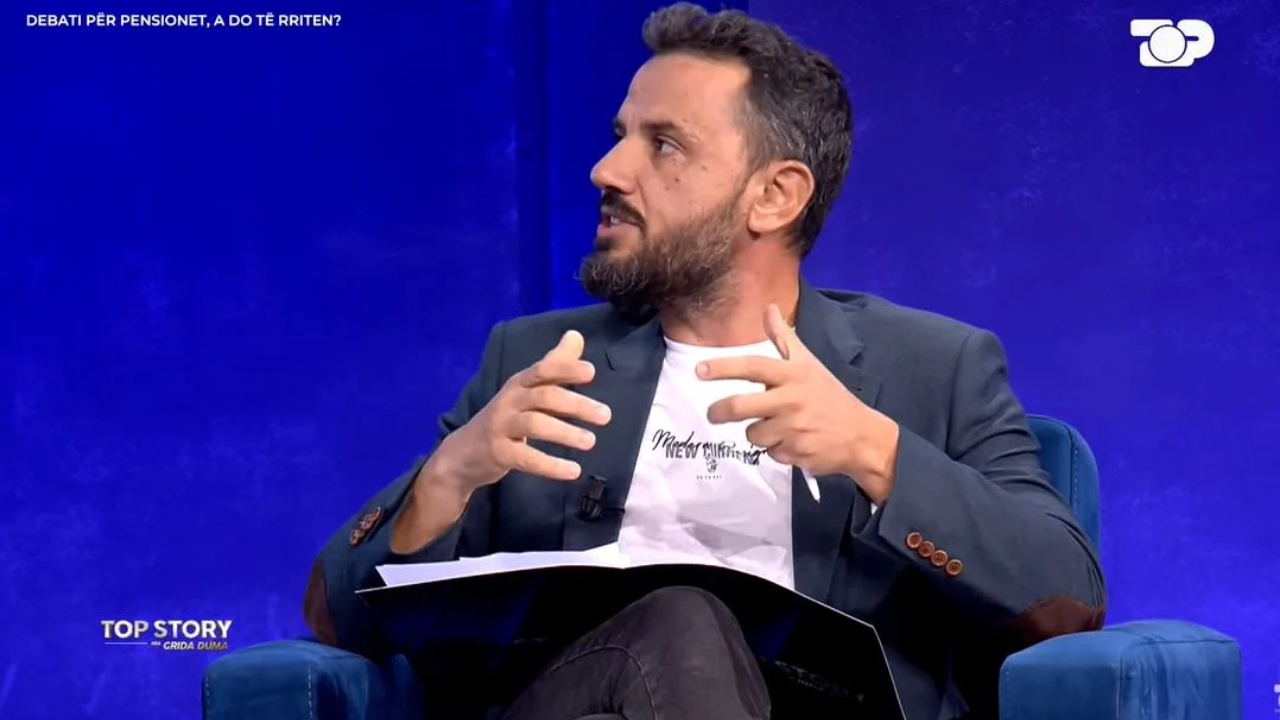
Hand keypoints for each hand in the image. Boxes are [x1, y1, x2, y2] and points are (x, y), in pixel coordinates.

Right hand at [436, 330, 611, 491]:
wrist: (464, 451)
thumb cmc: (506, 417)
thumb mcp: (528, 390)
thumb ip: (554, 365)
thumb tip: (576, 335)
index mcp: (520, 383)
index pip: (543, 370)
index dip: (566, 369)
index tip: (591, 372)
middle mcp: (510, 400)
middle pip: (544, 396)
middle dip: (576, 404)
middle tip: (605, 415)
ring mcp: (501, 426)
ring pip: (535, 425)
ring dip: (565, 433)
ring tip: (590, 442)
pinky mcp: (498, 453)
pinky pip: (526, 458)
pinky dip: (550, 465)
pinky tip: (573, 471)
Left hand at [697, 304, 897, 501]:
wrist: (861, 436)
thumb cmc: (829, 396)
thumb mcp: (809, 363)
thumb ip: (784, 338)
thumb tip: (769, 308)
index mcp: (793, 374)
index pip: (753, 366)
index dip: (723, 368)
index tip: (699, 370)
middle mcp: (791, 399)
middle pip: (742, 406)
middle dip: (720, 411)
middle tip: (712, 413)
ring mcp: (793, 428)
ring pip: (753, 434)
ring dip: (758, 433)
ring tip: (776, 427)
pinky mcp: (795, 453)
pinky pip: (769, 453)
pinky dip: (776, 450)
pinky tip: (793, 442)